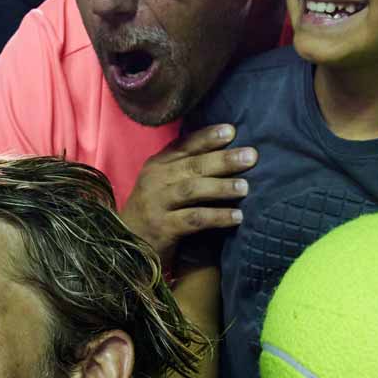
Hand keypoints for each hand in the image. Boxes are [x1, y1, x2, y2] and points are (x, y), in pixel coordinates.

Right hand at [119, 123, 253, 263]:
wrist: (126, 247)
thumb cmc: (153, 212)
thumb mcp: (161, 184)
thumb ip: (184, 168)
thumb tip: (226, 152)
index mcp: (156, 166)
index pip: (183, 145)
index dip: (207, 137)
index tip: (231, 130)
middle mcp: (154, 181)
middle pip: (191, 165)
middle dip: (222, 160)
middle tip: (250, 156)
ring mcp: (156, 204)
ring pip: (191, 190)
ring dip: (220, 187)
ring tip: (245, 187)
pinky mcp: (162, 228)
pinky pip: (193, 219)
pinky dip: (217, 216)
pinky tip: (237, 216)